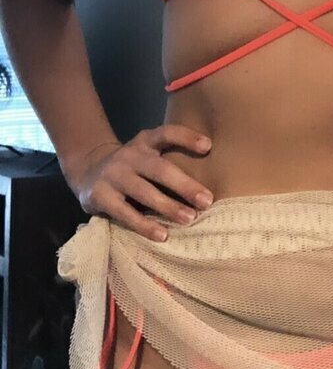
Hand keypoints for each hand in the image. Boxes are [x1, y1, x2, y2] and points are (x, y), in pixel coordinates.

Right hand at [65, 125, 214, 242]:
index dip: (186, 137)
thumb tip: (210, 180)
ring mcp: (113, 175)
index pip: (166, 133)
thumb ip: (169, 160)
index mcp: (144, 141)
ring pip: (144, 192)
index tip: (208, 146)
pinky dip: (145, 225)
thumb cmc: (132, 166)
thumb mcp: (146, 153)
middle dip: (185, 185)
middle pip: (160, 169)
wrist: (86, 170)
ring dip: (169, 207)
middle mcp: (129, 155)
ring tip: (190, 219)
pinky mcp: (100, 196)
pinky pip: (125, 213)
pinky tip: (162, 234)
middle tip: (207, 201)